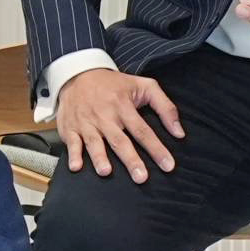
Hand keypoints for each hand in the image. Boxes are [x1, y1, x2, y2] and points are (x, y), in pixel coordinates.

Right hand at [53, 67, 184, 182]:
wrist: (78, 73)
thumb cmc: (114, 84)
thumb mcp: (144, 85)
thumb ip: (165, 107)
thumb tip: (179, 133)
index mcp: (123, 106)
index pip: (143, 131)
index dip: (156, 149)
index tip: (168, 166)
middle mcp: (105, 116)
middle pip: (119, 140)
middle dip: (130, 159)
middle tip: (141, 178)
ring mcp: (86, 122)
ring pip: (94, 142)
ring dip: (99, 157)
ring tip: (106, 172)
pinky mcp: (70, 127)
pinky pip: (72, 142)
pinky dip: (73, 154)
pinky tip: (76, 167)